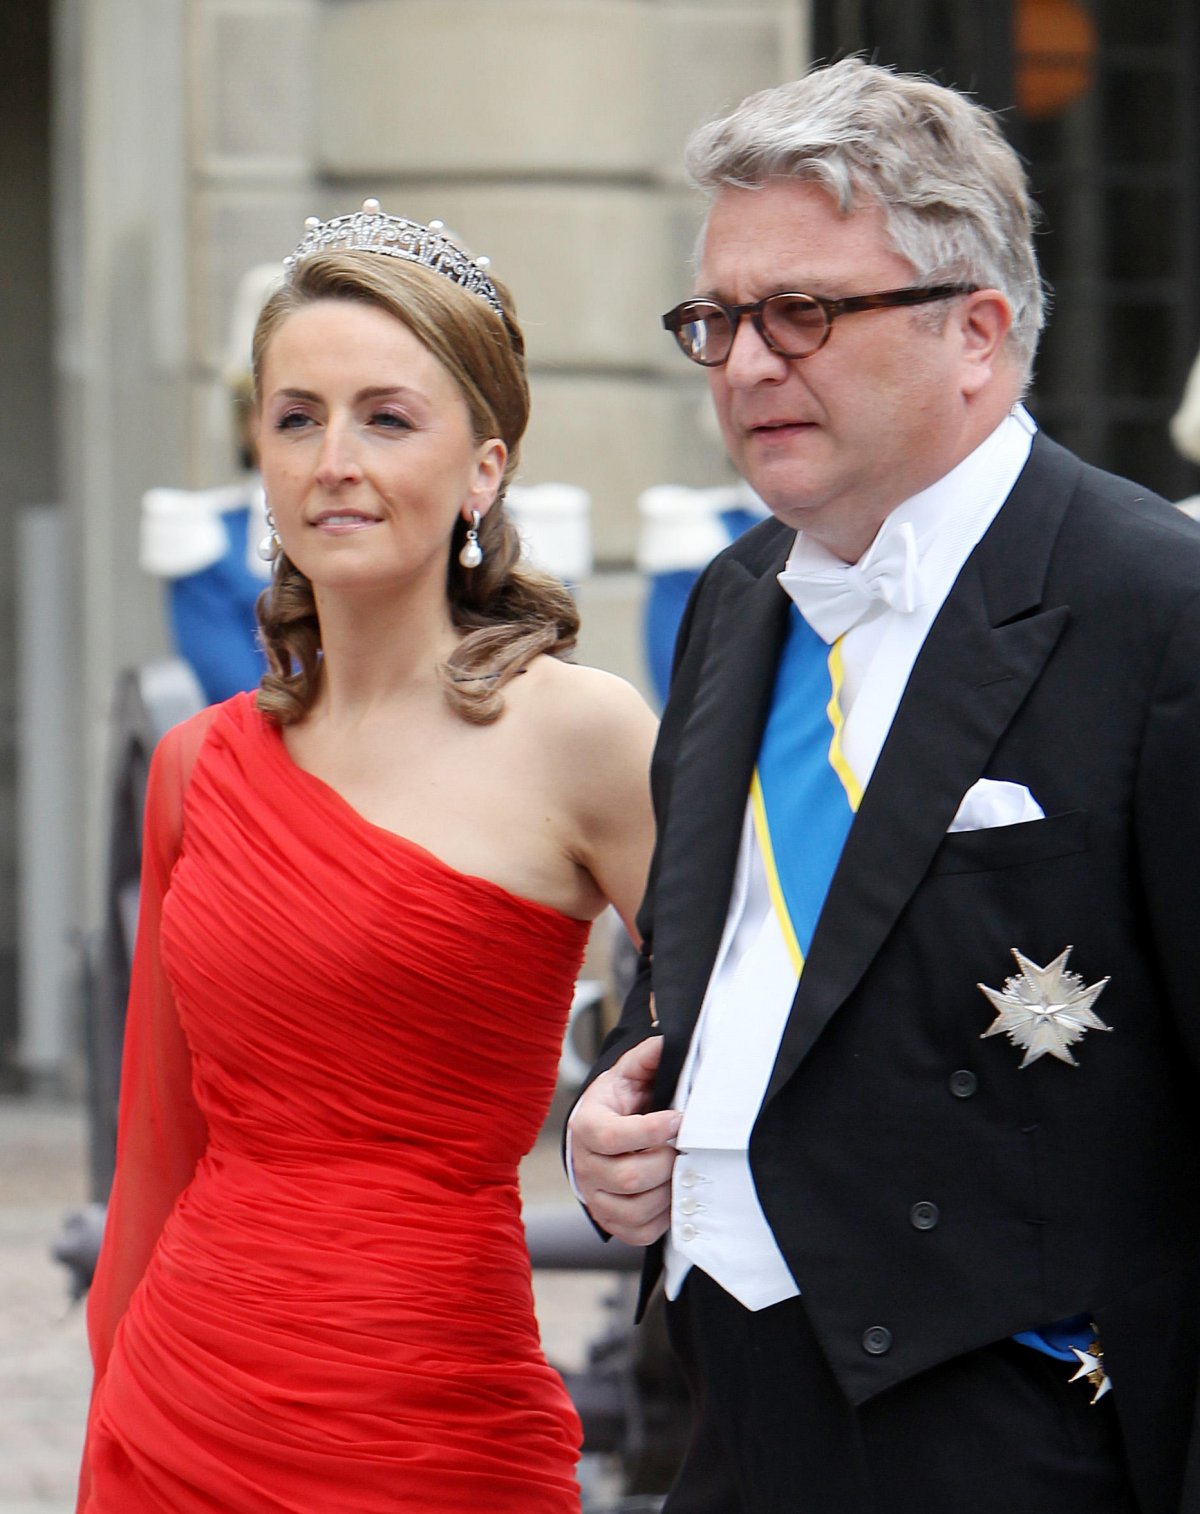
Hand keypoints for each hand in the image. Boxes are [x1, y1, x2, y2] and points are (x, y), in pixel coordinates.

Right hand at [569, 1036, 680, 1245]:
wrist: (601, 1137)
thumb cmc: (619, 1104)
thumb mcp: (628, 1076)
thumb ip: (647, 1058)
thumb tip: (668, 1041)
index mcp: (586, 1126)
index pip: (614, 1137)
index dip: (652, 1130)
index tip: (679, 1119)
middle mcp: (585, 1167)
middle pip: (631, 1177)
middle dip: (667, 1162)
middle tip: (683, 1147)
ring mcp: (596, 1199)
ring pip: (639, 1208)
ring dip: (669, 1189)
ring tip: (678, 1168)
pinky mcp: (612, 1224)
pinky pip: (642, 1231)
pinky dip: (664, 1215)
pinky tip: (670, 1191)